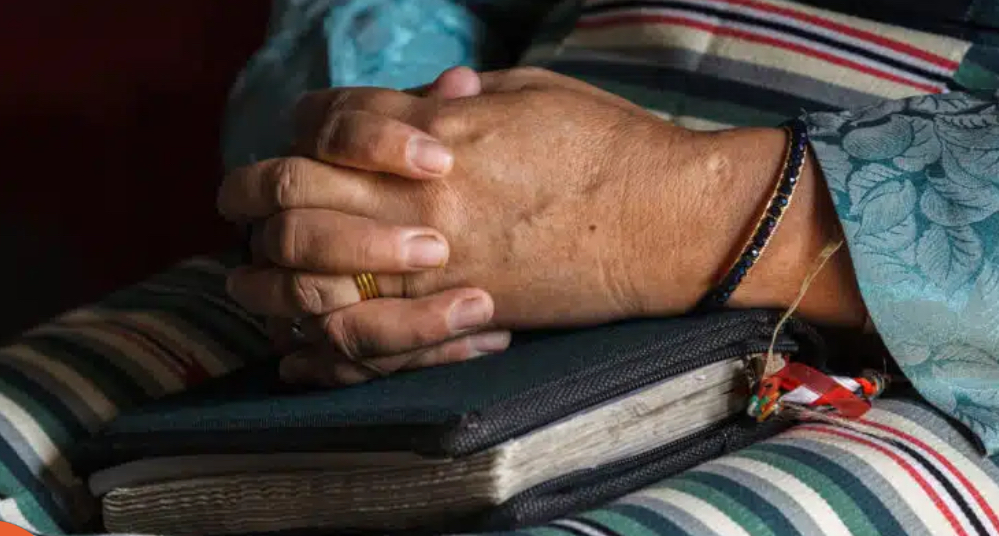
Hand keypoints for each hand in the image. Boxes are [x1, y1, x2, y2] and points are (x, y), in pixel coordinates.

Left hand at [221, 67, 799, 328]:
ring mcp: (430, 260)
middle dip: (249, 197)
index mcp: (430, 128)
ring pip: (301, 271)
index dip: (303, 130)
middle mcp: (415, 195)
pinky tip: (298, 344)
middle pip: (285, 193)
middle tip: (244, 208)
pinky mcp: (457, 314)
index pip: (320, 122)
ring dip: (262, 276)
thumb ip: (456, 99)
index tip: (309, 145)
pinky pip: (358, 338)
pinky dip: (315, 344)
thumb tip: (421, 98)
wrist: (667, 220)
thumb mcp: (527, 93)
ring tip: (252, 279)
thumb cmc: (609, 144)